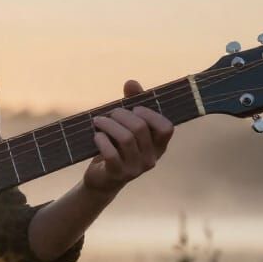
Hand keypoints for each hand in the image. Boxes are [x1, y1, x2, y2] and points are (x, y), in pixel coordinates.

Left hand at [83, 79, 174, 197]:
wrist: (102, 179)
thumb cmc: (117, 148)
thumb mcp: (126, 126)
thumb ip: (132, 103)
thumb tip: (131, 82)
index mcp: (159, 146)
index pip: (166, 128)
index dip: (150, 114)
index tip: (134, 108)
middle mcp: (151, 159)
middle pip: (140, 128)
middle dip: (122, 115)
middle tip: (109, 113)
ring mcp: (135, 168)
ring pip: (126, 139)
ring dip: (109, 125)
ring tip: (98, 121)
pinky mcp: (117, 174)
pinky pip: (111, 153)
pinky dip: (102, 140)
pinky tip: (96, 136)